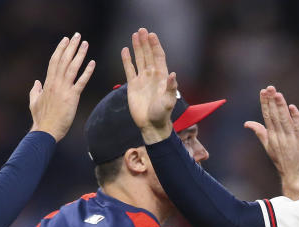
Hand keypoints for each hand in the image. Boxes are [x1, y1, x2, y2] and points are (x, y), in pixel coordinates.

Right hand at [29, 33, 94, 141]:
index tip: (65, 40)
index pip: (54, 61)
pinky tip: (92, 63)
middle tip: (77, 35)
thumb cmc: (40, 119)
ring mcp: (64, 89)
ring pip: (72, 68)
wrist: (45, 130)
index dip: (60, 49)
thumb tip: (36, 82)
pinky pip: (81, 82)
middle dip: (70, 46)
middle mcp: (55, 83)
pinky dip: (87, 72)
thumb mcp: (34, 102)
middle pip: (63, 60)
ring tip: (85, 44)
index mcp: (47, 83)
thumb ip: (35, 90)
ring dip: (79, 54)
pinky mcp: (72, 98)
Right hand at [121, 27, 176, 143]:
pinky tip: (125, 50)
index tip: (152, 34)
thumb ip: (171, 88)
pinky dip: (127, 60)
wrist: (151, 125)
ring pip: (139, 59)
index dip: (155, 46)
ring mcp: (142, 79)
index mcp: (162, 77)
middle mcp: (152, 76)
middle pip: (148, 54)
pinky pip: (129, 69)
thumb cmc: (162, 114)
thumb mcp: (168, 101)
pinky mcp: (133, 85)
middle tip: (142, 30)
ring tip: (135, 34)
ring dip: (137, 47)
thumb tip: (173, 75)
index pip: (159, 57)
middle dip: (145, 42)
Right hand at [245, 86, 298, 198]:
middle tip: (270, 87)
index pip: (267, 116)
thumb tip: (247, 123)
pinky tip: (292, 107)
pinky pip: (298, 127)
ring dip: (281, 106)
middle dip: (271, 101)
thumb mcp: (269, 147)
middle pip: (274, 116)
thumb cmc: (284, 162)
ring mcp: (290, 139)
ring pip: (284, 120)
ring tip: (278, 94)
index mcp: (272, 137)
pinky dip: (295, 117)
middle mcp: (279, 137)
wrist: (295, 178)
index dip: (265, 103)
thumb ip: (260, 133)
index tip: (263, 91)